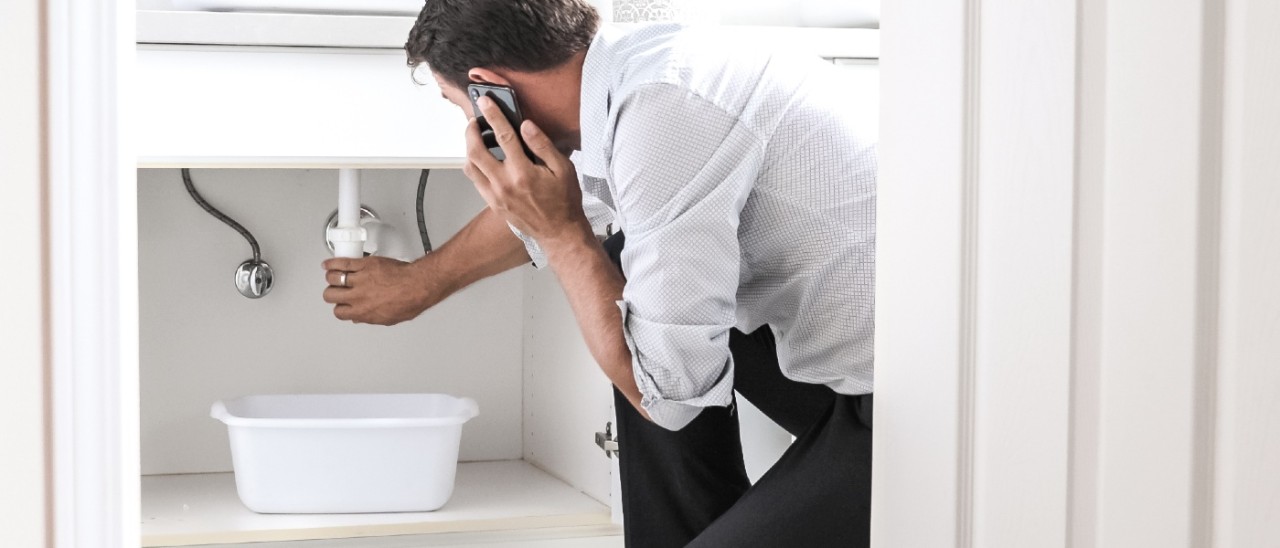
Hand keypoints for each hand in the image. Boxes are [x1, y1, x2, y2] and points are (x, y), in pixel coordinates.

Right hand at [322, 255, 446, 325]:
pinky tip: (328, 264)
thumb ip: (370, 318)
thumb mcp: (388, 318)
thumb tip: (360, 318)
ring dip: (332, 277)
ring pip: (333, 278)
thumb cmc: (409, 300)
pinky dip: (332, 263)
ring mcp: (360, 280)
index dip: (339, 307)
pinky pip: (342, 263)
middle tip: (336, 289)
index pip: (339, 312)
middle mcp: (358, 296)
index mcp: (362, 312)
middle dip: (332, 292)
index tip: (341, 303)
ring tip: (334, 275)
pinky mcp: (364, 265)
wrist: (418, 285)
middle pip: (330, 295)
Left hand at [463, 96, 590, 245]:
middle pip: (475, 151)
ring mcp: (496, 195)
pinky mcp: (493, 204)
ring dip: (469, 149)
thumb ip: (543, 145)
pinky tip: (483, 160)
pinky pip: (475, 181)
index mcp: (523, 172)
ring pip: (470, 167)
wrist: (559, 232)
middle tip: (475, 121)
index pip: (503, 136)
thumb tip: (526, 125)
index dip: (493, 115)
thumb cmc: (564, 201)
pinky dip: (474, 166)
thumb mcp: (564, 169)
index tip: (485, 102)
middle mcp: (505, 183)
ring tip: (476, 138)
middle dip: (471, 131)